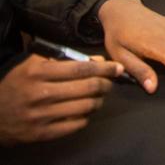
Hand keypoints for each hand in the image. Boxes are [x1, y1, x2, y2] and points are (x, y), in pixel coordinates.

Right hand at [0, 55, 121, 144]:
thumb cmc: (17, 83)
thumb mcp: (34, 64)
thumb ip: (65, 59)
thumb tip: (97, 60)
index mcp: (38, 72)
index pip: (81, 69)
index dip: (104, 68)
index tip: (117, 67)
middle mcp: (41, 94)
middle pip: (88, 88)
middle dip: (106, 84)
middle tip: (109, 82)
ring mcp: (41, 116)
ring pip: (86, 107)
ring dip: (98, 101)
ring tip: (98, 97)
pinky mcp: (42, 133)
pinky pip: (76, 124)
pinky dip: (86, 117)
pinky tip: (84, 111)